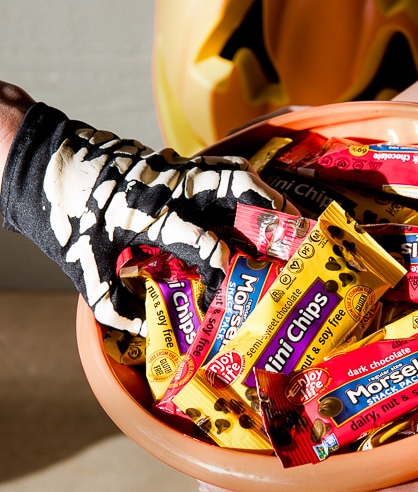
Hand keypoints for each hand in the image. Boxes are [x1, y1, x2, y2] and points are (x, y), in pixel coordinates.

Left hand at [0, 100, 292, 332]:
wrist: (45, 162)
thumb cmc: (65, 215)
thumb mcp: (82, 265)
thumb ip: (114, 301)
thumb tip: (145, 330)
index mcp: (149, 217)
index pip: (203, 245)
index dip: (226, 270)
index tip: (240, 293)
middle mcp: (170, 188)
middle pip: (234, 191)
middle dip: (269, 215)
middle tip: (298, 239)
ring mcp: (175, 169)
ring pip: (232, 173)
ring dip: (265, 194)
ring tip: (291, 217)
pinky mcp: (173, 161)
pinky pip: (218, 168)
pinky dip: (244, 183)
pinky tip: (257, 202)